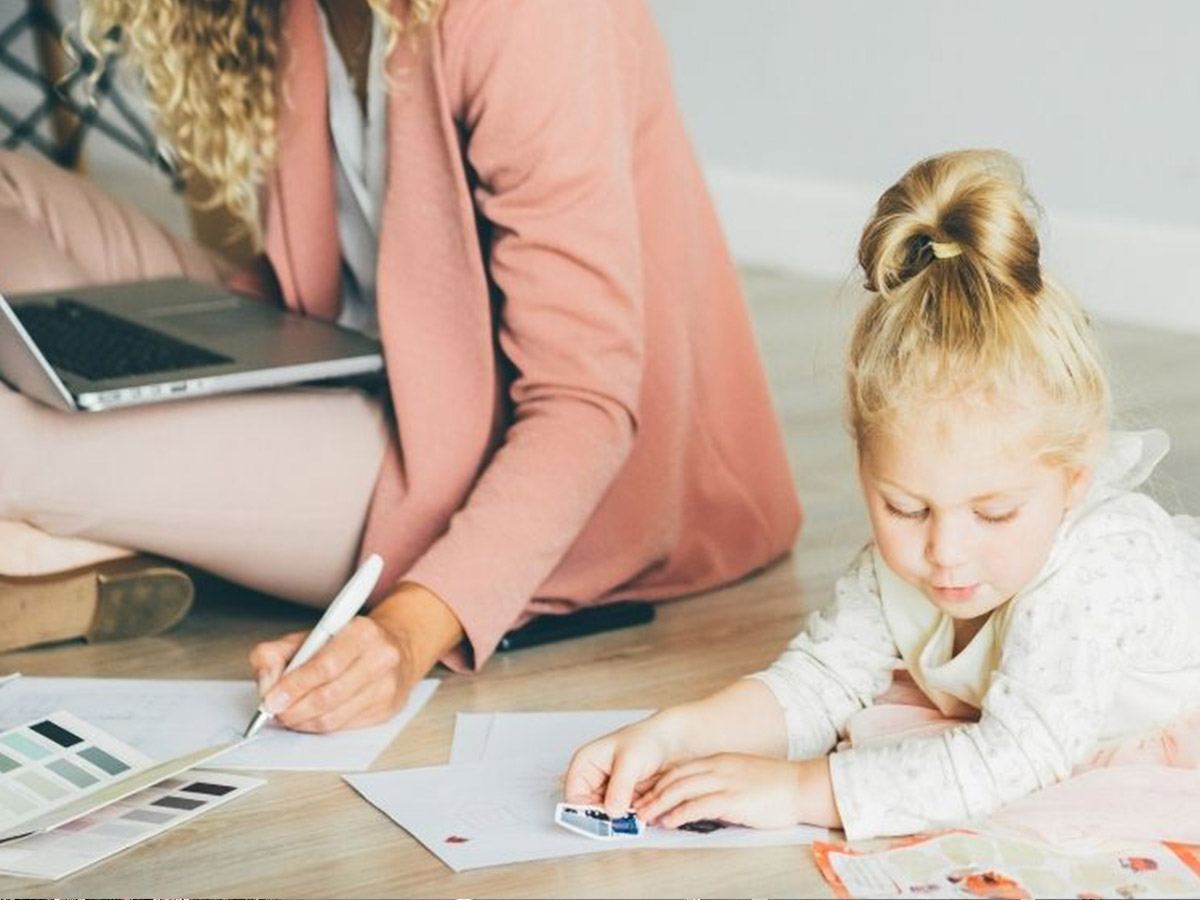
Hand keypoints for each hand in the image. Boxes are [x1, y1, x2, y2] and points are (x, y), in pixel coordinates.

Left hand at [247, 581, 462, 732]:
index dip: (294, 687)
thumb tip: (266, 684)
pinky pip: (344, 727)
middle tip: (276, 713)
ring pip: (335, 718)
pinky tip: (311, 717)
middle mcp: (381, 658)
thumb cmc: (349, 642)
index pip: (324, 666)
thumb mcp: (310, 635)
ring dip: (304, 722)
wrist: (395, 646)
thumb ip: (277, 653)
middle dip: (294, 710)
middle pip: (329, 696)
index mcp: (362, 632)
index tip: (271, 700)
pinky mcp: (388, 709)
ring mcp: (387, 686)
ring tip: (290, 716)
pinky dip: (320, 726)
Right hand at [564, 714, 684, 818]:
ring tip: (637, 813)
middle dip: (606, 818)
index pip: (574, 796)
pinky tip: (644, 811)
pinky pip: (623, 816)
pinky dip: (633, 818)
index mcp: (585, 764)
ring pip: (607, 815)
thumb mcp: (631, 761)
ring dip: (621, 819)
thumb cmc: (648, 739)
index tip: (605, 819)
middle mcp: (594, 779)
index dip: (585, 811)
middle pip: (590, 809)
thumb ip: (619, 787)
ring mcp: (610, 791)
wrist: (671, 741)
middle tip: (623, 822)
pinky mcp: (624, 799)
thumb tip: (612, 812)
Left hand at [633, 754, 839, 830]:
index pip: (679, 769)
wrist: (802, 786)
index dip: (658, 782)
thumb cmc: (777, 786)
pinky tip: (669, 822)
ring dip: (659, 804)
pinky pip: (699, 805)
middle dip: (652, 793)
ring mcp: (725, 782)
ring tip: (646, 816)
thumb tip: (702, 800)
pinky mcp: (734, 799)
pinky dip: (679, 813)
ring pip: (682, 789)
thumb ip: (721, 782)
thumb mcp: (742, 776)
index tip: (644, 793)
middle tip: (637, 807)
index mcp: (720, 761)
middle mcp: (719, 767)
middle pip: (675, 778)